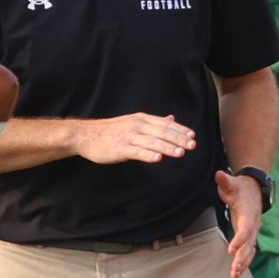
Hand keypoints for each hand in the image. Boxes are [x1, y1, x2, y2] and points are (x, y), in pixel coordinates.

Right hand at [72, 112, 195, 165]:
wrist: (86, 135)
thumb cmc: (111, 131)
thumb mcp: (134, 122)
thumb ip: (154, 122)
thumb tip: (171, 118)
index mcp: (141, 119)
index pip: (165, 123)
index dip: (179, 129)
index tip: (192, 136)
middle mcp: (137, 126)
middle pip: (162, 132)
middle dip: (178, 139)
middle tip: (192, 145)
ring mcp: (128, 137)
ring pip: (152, 142)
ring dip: (167, 147)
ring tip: (181, 153)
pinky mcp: (120, 148)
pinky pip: (136, 152)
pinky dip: (148, 155)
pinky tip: (158, 159)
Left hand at [215, 169, 261, 277]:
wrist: (254, 191)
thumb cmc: (241, 188)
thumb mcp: (232, 183)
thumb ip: (225, 180)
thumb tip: (218, 174)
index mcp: (249, 213)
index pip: (246, 228)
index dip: (240, 239)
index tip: (232, 249)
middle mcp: (253, 225)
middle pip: (249, 244)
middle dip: (243, 257)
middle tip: (235, 269)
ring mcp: (252, 232)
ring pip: (250, 250)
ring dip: (243, 263)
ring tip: (235, 275)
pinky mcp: (248, 237)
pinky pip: (248, 252)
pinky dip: (243, 263)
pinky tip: (236, 274)